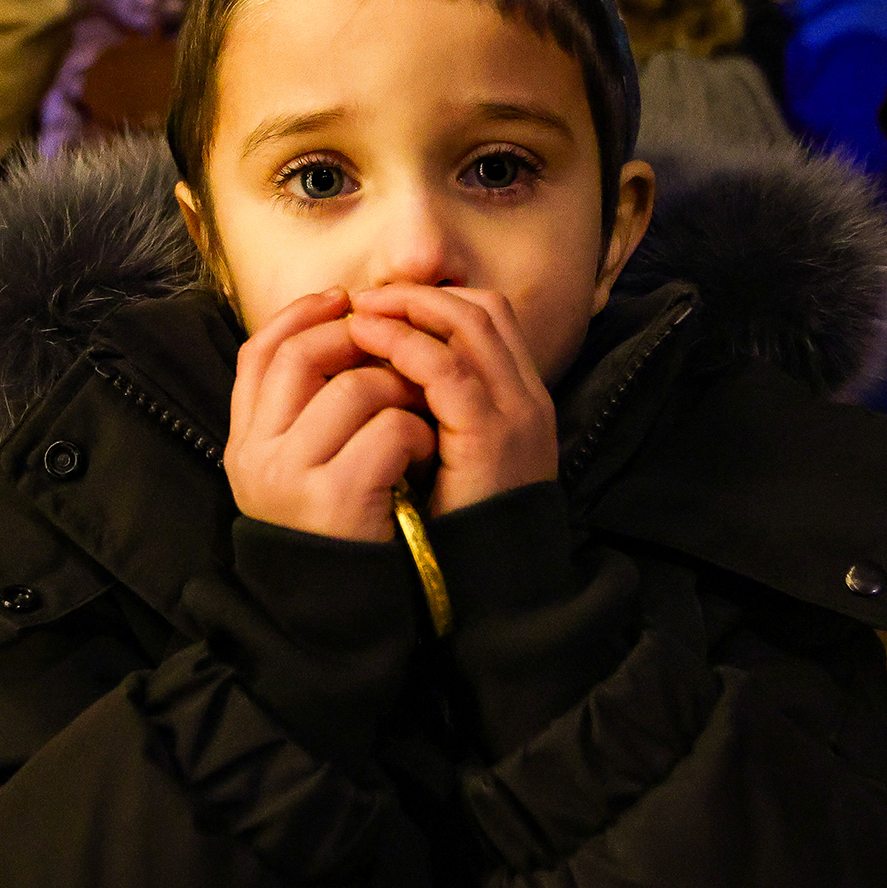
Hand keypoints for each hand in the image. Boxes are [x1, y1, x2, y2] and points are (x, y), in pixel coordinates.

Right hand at [228, 289, 439, 541]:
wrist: (340, 620)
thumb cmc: (338, 531)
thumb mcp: (302, 468)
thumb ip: (305, 411)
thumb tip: (342, 327)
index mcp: (244, 443)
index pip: (258, 352)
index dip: (301, 315)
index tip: (344, 299)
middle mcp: (257, 456)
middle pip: (302, 356)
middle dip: (358, 339)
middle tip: (398, 345)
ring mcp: (293, 477)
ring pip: (355, 387)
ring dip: (400, 389)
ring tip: (418, 410)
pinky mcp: (337, 499)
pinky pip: (388, 431)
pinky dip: (418, 432)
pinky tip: (425, 450)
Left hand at [342, 285, 556, 516]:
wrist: (494, 591)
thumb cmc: (460, 529)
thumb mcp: (453, 458)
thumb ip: (435, 414)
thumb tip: (382, 373)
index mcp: (522, 402)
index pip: (490, 318)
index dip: (437, 301)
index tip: (385, 305)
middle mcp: (526, 399)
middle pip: (482, 309)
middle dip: (419, 295)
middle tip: (366, 300)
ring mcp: (514, 414)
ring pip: (468, 326)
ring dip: (408, 310)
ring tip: (359, 314)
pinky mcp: (489, 437)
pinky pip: (446, 371)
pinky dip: (403, 347)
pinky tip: (367, 344)